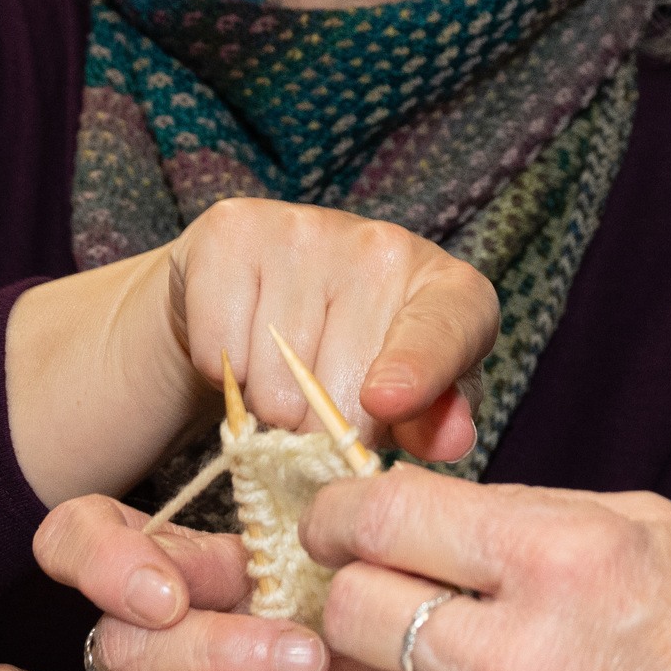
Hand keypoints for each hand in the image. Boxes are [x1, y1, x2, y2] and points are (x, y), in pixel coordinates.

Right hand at [0, 501, 316, 670]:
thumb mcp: (335, 608)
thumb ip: (278, 567)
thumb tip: (244, 548)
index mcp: (173, 586)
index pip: (80, 537)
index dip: (100, 556)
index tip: (169, 595)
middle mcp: (137, 664)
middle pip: (120, 642)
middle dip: (222, 653)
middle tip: (307, 665)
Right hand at [164, 198, 488, 461]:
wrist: (264, 293)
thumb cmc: (361, 358)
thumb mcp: (415, 402)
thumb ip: (437, 423)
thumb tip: (452, 440)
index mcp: (448, 289)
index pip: (443, 328)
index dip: (416, 370)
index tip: (385, 403)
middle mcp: (382, 246)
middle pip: (343, 385)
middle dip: (325, 426)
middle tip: (321, 405)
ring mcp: (306, 230)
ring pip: (275, 382)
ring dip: (271, 407)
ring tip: (282, 374)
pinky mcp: (234, 231)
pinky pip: (218, 351)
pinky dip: (223, 373)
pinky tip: (242, 344)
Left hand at [301, 474, 670, 670]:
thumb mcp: (650, 533)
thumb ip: (528, 516)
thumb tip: (426, 513)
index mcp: (559, 558)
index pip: (387, 518)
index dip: (341, 514)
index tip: (336, 522)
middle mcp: (517, 654)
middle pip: (353, 611)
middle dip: (359, 594)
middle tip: (389, 593)